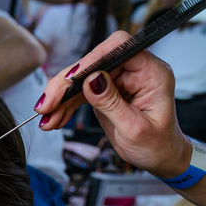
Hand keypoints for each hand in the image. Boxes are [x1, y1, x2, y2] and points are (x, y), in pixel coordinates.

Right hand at [36, 30, 190, 178]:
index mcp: (151, 72)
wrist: (159, 157)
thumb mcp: (134, 128)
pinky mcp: (104, 91)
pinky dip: (64, 106)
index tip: (70, 80)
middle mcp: (133, 70)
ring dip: (60, 99)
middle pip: (92, 63)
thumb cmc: (156, 145)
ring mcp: (117, 80)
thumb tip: (91, 80)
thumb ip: (112, 103)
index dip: (91, 60)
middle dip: (65, 85)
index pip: (118, 48)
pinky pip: (79, 93)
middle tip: (46, 105)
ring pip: (81, 80)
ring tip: (46, 120)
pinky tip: (53, 119)